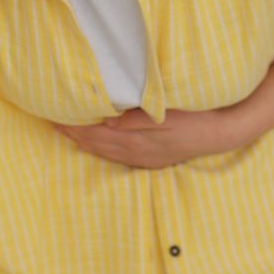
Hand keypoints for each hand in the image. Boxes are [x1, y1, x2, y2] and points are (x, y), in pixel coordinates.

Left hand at [51, 106, 248, 168]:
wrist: (222, 133)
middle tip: (52, 122)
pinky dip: (101, 149)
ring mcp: (144, 158)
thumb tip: (107, 123)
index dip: (74, 126)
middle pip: (96, 145)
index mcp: (136, 140)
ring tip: (67, 132)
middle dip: (73, 134)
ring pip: (105, 152)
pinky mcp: (152, 159)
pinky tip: (97, 145)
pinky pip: (118, 157)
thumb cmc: (195, 117)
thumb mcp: (167, 113)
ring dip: (85, 143)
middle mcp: (136, 152)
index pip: (96, 134)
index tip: (55, 116)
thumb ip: (136, 119)